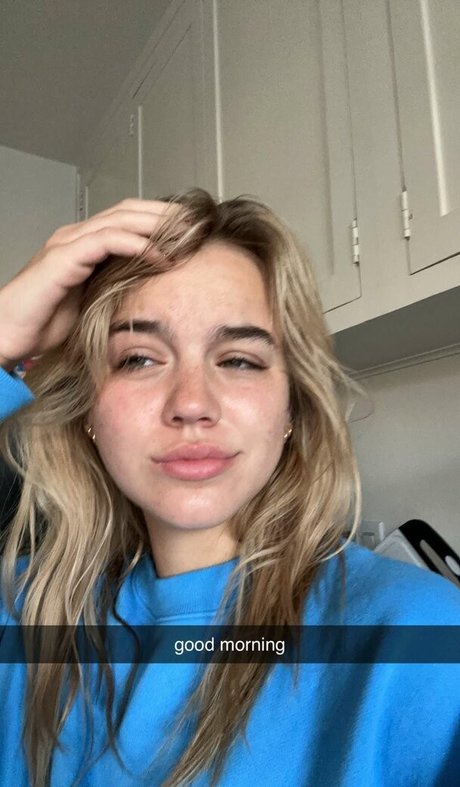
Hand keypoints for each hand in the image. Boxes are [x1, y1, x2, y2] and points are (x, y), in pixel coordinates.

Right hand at [0, 198, 175, 368]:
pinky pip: (108, 241)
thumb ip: (116, 288)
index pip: (128, 218)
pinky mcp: (64, 257)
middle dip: (166, 214)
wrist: (6, 333)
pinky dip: (138, 245)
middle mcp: (76, 236)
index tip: (191, 229)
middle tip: (198, 222)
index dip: (160, 219)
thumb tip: (150, 292)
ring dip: (158, 225)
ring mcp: (68, 243)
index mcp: (83, 243)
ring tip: (187, 235)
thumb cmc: (43, 323)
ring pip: (122, 220)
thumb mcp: (92, 302)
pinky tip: (161, 256)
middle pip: (129, 210)